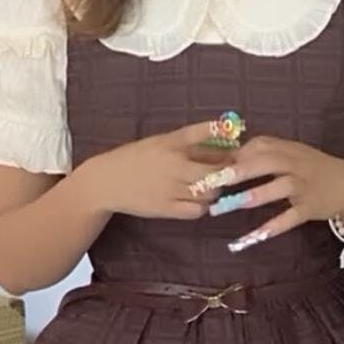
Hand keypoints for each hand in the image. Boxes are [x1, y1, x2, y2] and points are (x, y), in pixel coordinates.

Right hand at [88, 123, 236, 220]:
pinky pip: (197, 210)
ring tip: (209, 188)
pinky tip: (197, 202)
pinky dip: (202, 207)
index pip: (206, 133)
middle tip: (225, 173)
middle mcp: (174, 163)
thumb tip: (224, 140)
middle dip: (225, 172)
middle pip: (216, 170)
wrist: (107, 181)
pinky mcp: (166, 208)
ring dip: (214, 191)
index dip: (225, 136)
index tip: (237, 141)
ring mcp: (171, 188)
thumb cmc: (136, 159)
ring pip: (209, 192)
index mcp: (171, 142)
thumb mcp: (160, 142)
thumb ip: (190, 142)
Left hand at [208, 136, 343, 248]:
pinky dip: (271, 228)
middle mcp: (294, 164)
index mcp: (286, 149)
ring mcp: (303, 186)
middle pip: (264, 162)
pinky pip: (288, 218)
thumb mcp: (291, 153)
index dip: (232, 155)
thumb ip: (264, 153)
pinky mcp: (309, 208)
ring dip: (251, 196)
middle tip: (212, 181)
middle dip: (238, 171)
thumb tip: (229, 156)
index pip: (256, 147)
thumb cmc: (312, 168)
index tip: (209, 165)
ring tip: (227, 206)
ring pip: (276, 188)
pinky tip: (253, 237)